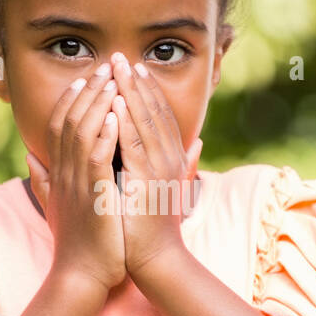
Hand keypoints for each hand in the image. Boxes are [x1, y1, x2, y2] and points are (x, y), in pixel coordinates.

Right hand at [25, 63, 125, 292]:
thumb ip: (43, 180)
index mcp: (59, 174)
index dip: (71, 99)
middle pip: (70, 121)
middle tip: (105, 65)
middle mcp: (63, 174)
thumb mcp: (56, 206)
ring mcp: (77, 184)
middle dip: (88, 91)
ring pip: (82, 133)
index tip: (85, 77)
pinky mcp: (93, 196)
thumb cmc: (77, 245)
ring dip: (97, 104)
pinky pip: (97, 158)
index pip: (60, 125)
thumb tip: (30, 158)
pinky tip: (115, 115)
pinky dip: (105, 135)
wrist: (81, 278)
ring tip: (112, 80)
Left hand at [109, 53, 202, 278]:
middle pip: (154, 111)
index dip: (147, 90)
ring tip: (117, 68)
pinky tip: (117, 101)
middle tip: (121, 56)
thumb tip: (198, 145)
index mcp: (172, 158)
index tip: (132, 68)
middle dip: (136, 82)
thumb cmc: (155, 227)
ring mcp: (160, 168)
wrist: (157, 259)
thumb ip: (184, 164)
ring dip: (130, 92)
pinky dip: (127, 121)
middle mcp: (170, 158)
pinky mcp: (147, 180)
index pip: (160, 116)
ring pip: (145, 121)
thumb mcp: (169, 188)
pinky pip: (135, 144)